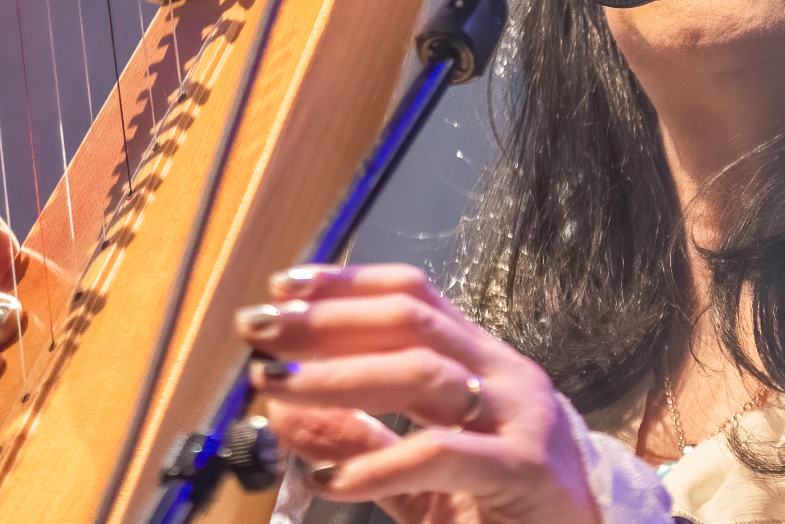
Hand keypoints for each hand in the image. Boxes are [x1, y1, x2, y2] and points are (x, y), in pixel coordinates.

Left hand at [238, 264, 598, 523]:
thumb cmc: (500, 510)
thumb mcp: (414, 471)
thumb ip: (356, 437)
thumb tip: (279, 407)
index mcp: (482, 361)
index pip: (413, 296)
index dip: (347, 284)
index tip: (283, 285)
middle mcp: (505, 375)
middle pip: (409, 323)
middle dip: (326, 321)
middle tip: (258, 332)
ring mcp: (521, 419)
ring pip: (422, 373)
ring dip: (338, 377)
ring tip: (276, 391)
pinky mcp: (525, 472)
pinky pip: (441, 454)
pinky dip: (377, 465)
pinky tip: (329, 480)